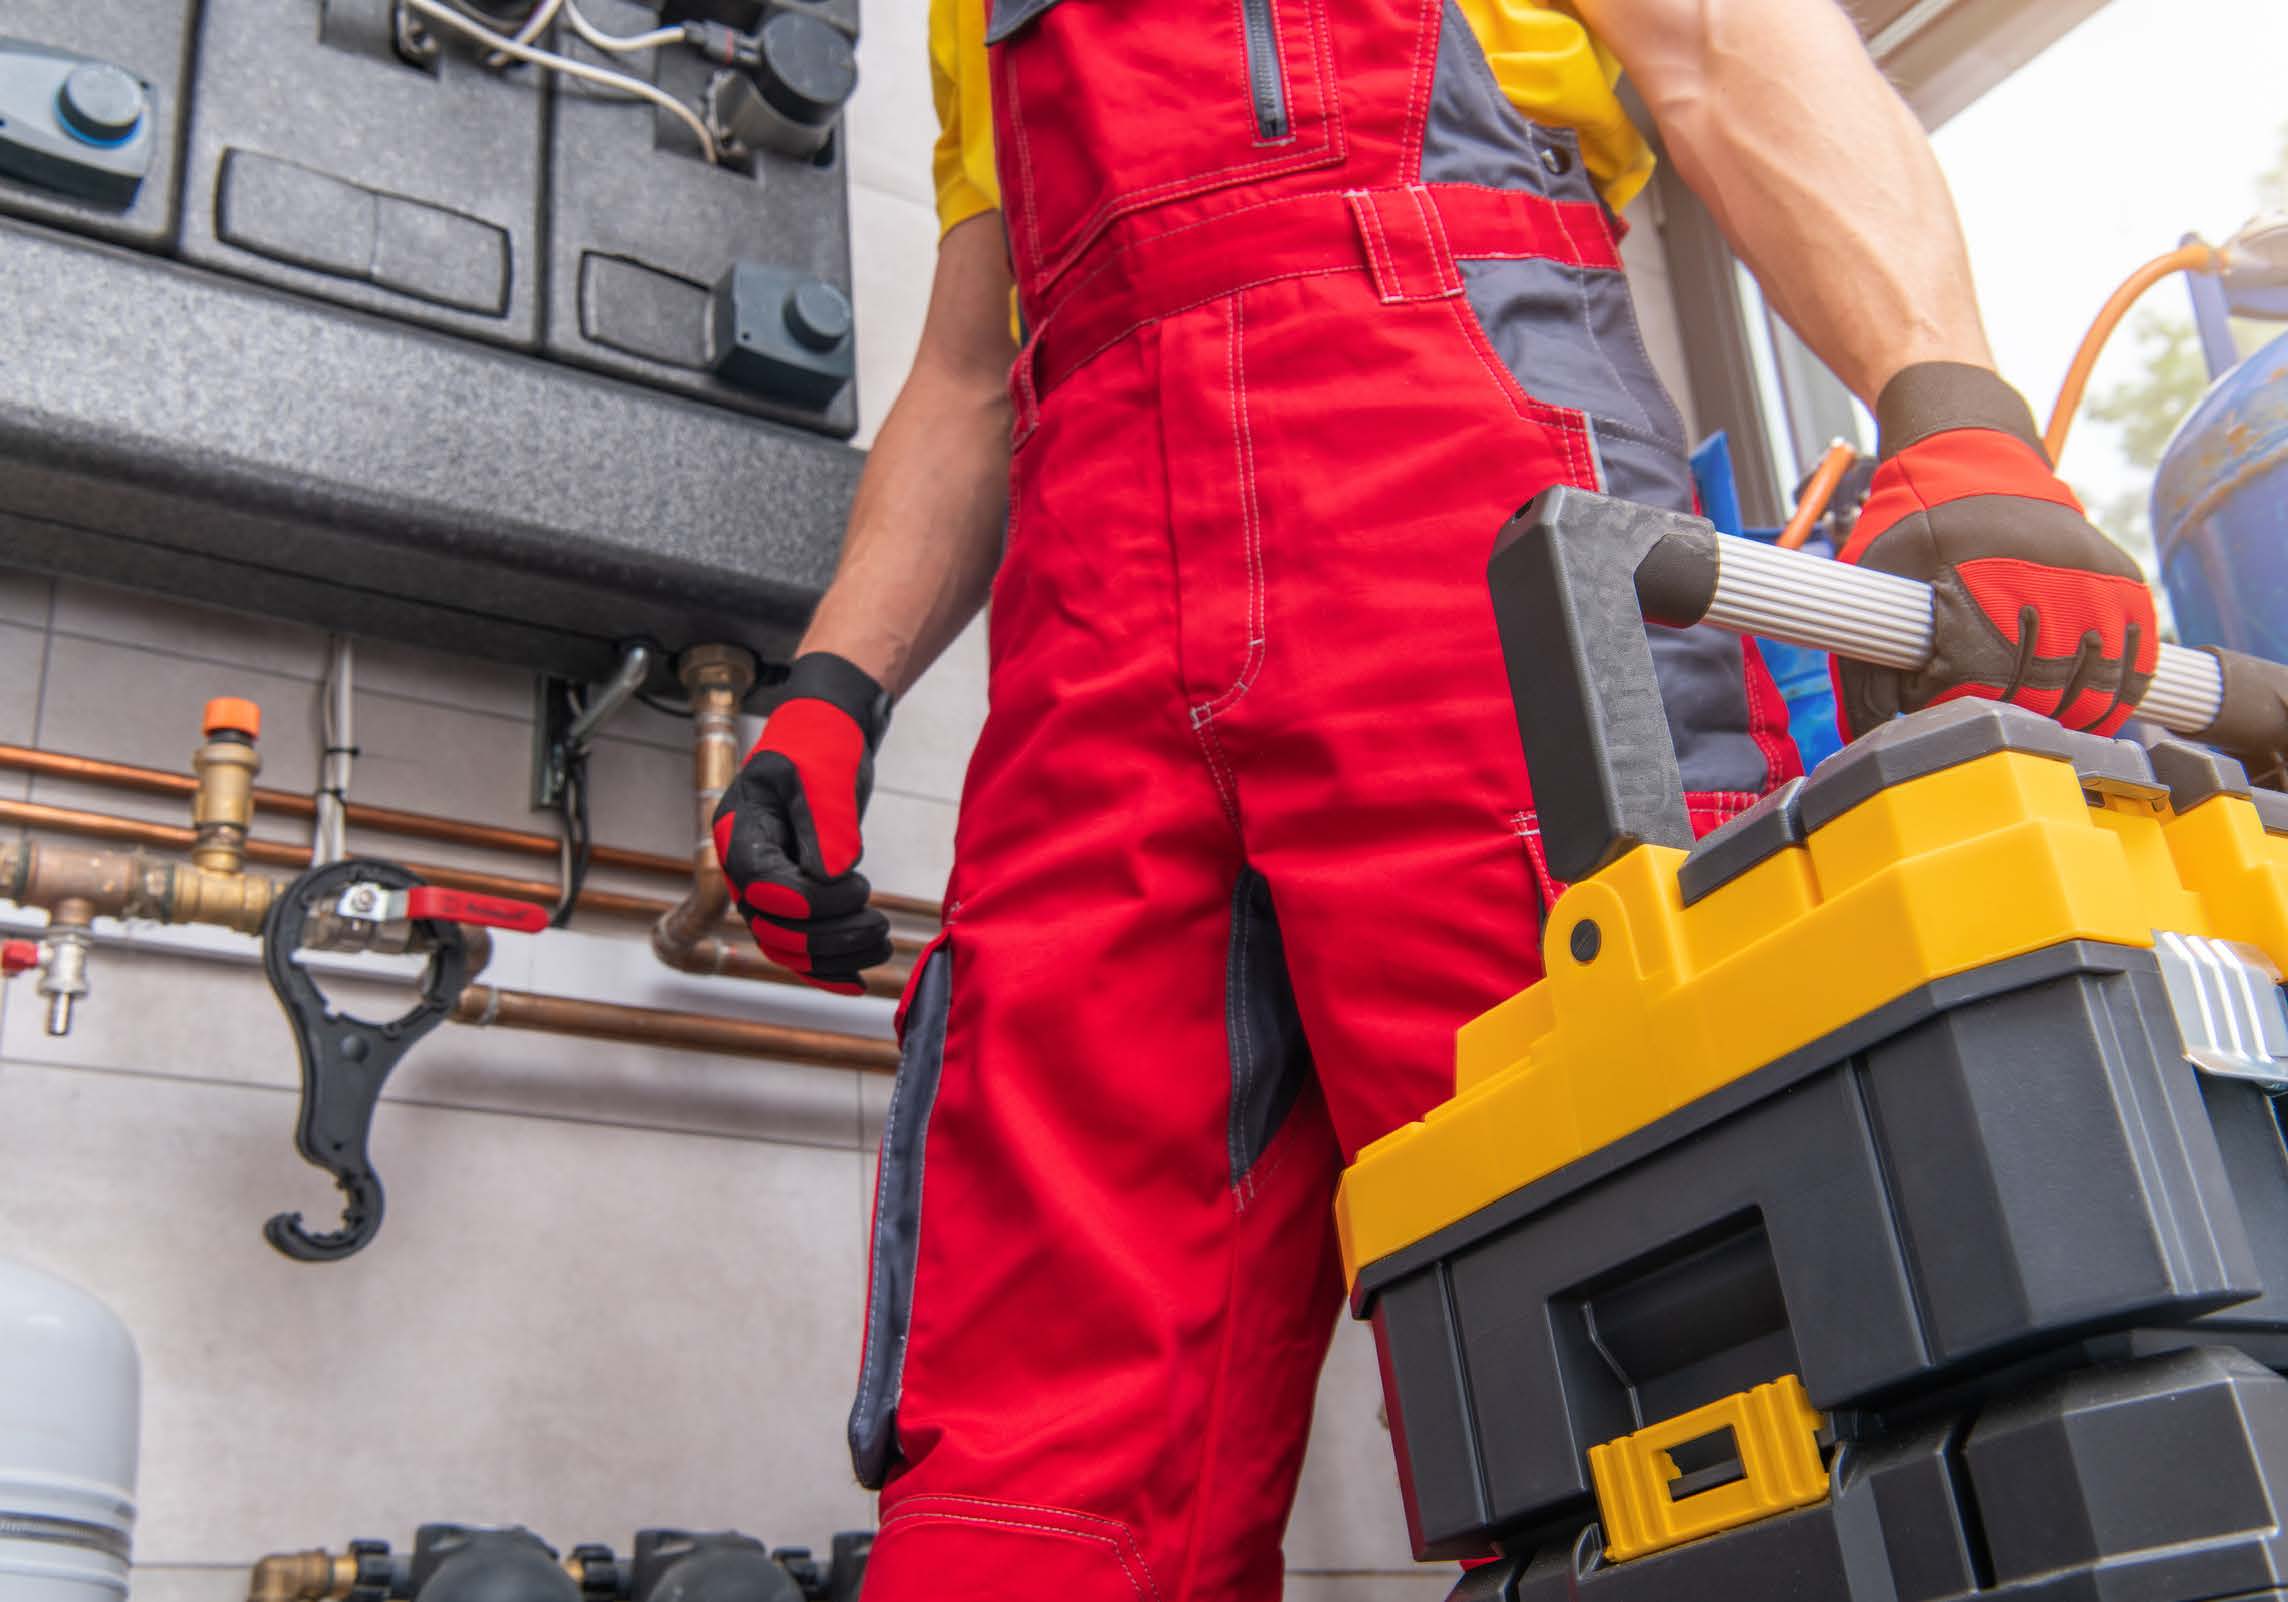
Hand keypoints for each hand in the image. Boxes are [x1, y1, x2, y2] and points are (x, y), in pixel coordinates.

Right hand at [712, 652, 894, 993]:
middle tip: (879, 926)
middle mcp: (746, 868)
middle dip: (827, 938)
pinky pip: (800, 946)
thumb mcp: (823, 773)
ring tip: (883, 944)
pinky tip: (859, 980)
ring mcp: (767, 888)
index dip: (807, 903)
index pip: (762, 889)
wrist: (827, 737)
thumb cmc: (820, 745)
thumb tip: (832, 875)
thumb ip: (825, 822)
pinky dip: (827, 967)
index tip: (858, 887)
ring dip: (834, 956)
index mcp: (740, 833)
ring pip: (787, 947)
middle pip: (772, 930)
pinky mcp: (793, 898)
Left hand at [1832, 363, 2157, 741]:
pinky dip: (2117, 694)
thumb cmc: (1914, 528)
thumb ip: (1864, 663)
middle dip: (2010, 720)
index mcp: (1974, 576)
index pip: (1978, 683)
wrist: (1973, 460)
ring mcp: (2090, 578)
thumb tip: (1870, 737)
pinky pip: (2134, 659)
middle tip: (1986, 726)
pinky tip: (2090, 710)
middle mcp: (2041, 576)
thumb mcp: (1873, 582)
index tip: (1937, 710)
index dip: (1956, 710)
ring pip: (2093, 686)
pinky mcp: (2121, 580)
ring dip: (2067, 718)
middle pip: (2039, 692)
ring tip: (2036, 727)